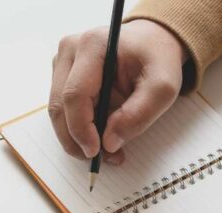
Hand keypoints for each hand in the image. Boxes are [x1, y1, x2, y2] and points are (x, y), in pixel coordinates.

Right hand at [50, 20, 186, 163]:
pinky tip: (100, 136)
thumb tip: (109, 143)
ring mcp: (62, 61)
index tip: (96, 152)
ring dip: (77, 138)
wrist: (152, 42)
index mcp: (92, 45)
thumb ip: (139, 114)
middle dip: (76, 140)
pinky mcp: (62, 74)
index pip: (74, 94)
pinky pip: (63, 110)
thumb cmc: (157, 59)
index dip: (81, 128)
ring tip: (107, 151)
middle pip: (60, 106)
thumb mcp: (163, 86)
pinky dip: (78, 129)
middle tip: (101, 159)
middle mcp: (70, 50)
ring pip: (58, 111)